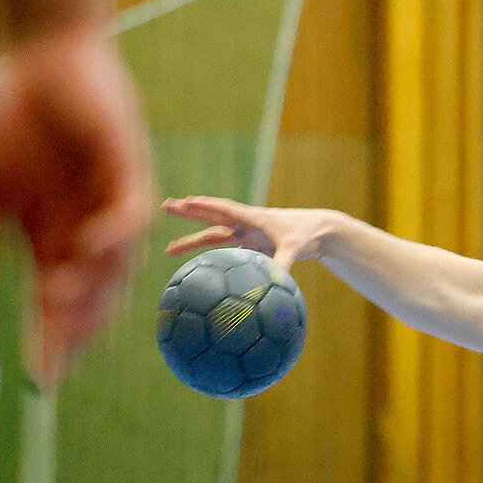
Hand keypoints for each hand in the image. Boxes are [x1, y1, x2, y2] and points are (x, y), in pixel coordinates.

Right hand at [0, 23, 153, 386]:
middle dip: (74, 330)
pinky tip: (86, 249)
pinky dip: (110, 234)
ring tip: (56, 309)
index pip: (57, 305)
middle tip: (56, 362)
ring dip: (88, 288)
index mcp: (55, 240)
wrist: (38, 59)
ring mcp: (112, 203)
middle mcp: (91, 232)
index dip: (52, 342)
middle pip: (92, 296)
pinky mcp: (127, 169)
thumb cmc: (11, 119)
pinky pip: (127, 211)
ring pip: (112, 263)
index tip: (42, 382)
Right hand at [162, 196, 333, 271]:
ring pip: (214, 236)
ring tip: (169, 248)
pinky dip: (213, 256)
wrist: (319, 231)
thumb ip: (283, 263)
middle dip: (189, 213)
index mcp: (254, 218)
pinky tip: (197, 265)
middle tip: (164, 206)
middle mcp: (246, 224)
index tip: (186, 202)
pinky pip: (227, 251)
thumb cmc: (307, 234)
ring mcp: (247, 234)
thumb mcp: (294, 248)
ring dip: (193, 239)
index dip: (206, 206)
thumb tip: (274, 281)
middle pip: (212, 218)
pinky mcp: (251, 245)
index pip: (225, 210)